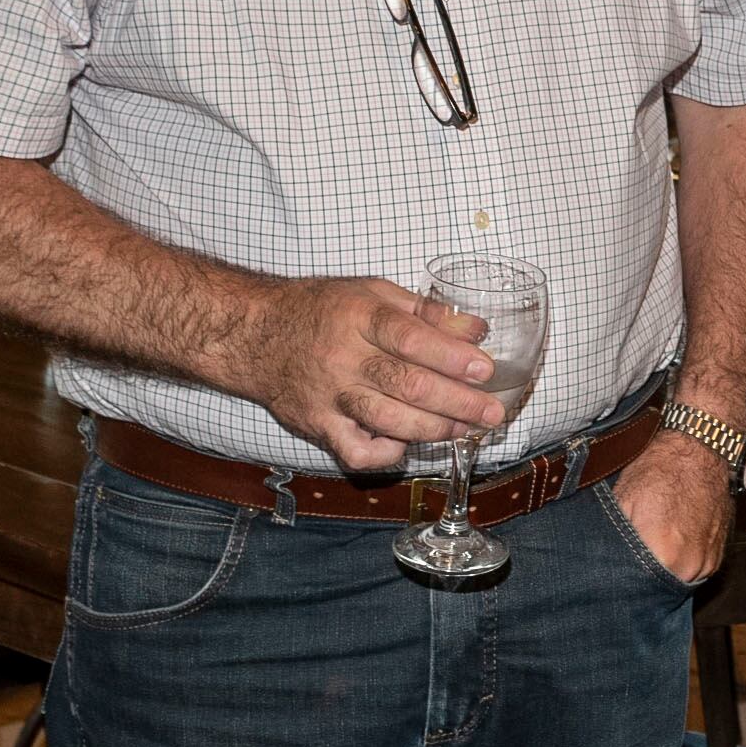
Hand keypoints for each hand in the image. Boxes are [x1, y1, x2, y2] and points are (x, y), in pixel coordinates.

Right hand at [231, 277, 506, 469]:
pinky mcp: (317, 424)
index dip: (451, 356)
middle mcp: (344, 357)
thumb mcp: (371, 292)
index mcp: (359, 316)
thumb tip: (476, 329)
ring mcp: (329, 395)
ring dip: (433, 428)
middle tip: (492, 412)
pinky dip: (385, 454)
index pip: (411, 338)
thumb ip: (425, 312)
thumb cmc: (320, 310)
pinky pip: (354, 450)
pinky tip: (406, 445)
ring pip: (387, 419)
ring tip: (465, 429)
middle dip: (457, 402)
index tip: (485, 369)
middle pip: (407, 384)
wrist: (253, 333)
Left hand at [614, 431, 734, 585]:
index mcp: (664, 555)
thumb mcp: (622, 502)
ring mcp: (709, 561)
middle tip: (628, 562)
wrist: (700, 448)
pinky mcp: (719, 553)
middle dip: (641, 579)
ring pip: (677, 580)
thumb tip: (598, 564)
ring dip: (663, 571)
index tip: (610, 576)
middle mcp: (691, 565)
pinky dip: (681, 561)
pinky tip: (671, 541)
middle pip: (656, 588)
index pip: (634, 588)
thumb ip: (612, 540)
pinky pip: (694, 569)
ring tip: (652, 549)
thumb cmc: (659, 470)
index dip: (620, 581)